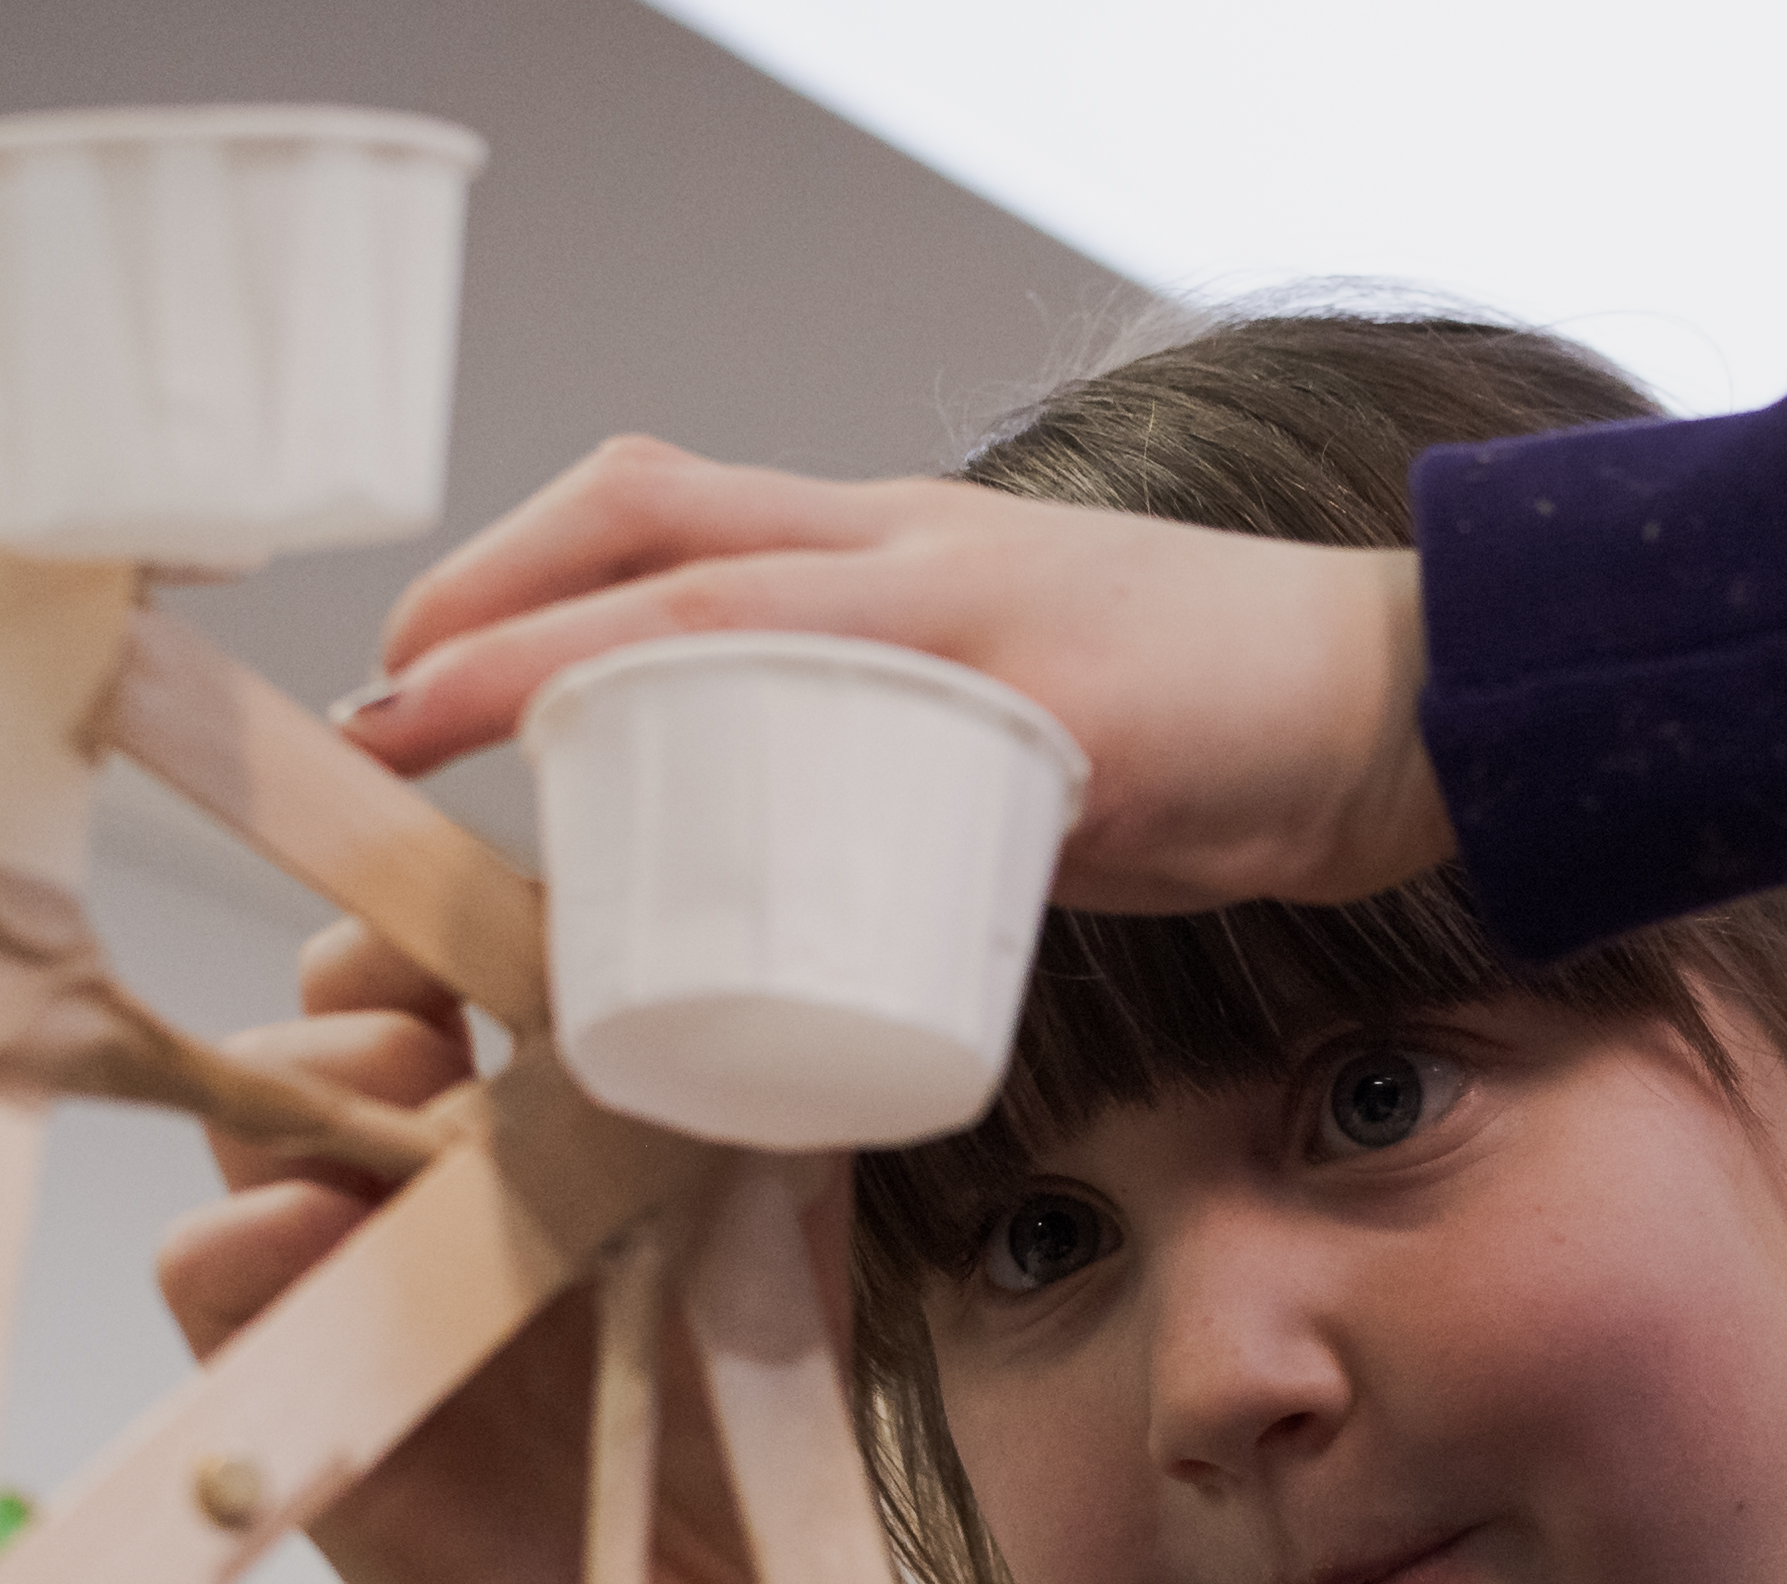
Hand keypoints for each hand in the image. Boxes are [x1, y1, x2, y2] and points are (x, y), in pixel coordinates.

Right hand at [153, 921, 798, 1583]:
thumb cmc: (727, 1419)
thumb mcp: (775, 1228)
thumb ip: (763, 1095)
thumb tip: (778, 957)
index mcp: (517, 1108)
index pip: (435, 946)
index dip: (454, 904)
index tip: (531, 924)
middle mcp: (412, 1173)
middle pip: (322, 1005)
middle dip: (386, 985)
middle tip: (476, 1046)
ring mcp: (340, 1271)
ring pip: (248, 1107)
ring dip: (329, 1091)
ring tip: (432, 1145)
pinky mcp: (292, 1379)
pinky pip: (200, 1262)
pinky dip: (249, 1229)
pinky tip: (327, 1234)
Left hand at [347, 437, 1448, 913]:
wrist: (1394, 702)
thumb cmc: (1196, 714)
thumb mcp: (1002, 690)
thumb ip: (887, 733)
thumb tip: (763, 830)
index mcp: (890, 544)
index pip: (660, 506)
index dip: (510, 567)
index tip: (404, 660)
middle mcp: (914, 553)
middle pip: (657, 534)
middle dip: (496, 615)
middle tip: (391, 712)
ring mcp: (984, 625)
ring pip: (735, 618)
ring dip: (579, 684)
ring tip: (480, 777)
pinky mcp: (1067, 723)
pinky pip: (890, 752)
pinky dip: (786, 802)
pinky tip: (712, 873)